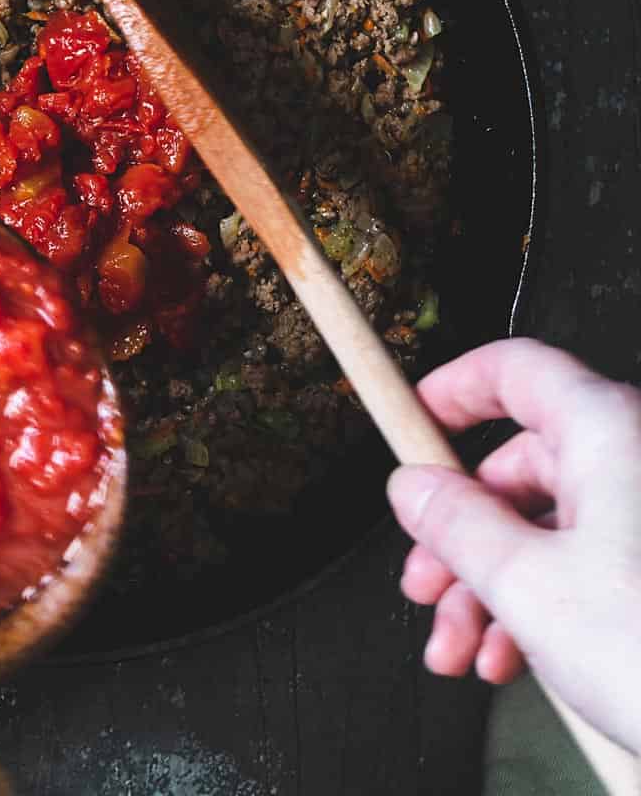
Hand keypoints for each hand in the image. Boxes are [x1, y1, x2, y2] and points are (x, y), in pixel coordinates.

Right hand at [386, 339, 640, 752]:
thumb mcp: (528, 586)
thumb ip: (456, 523)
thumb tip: (413, 485)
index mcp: (606, 432)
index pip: (514, 369)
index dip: (453, 390)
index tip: (411, 422)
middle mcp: (636, 459)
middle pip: (518, 468)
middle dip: (458, 535)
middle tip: (423, 586)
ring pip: (548, 526)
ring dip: (490, 587)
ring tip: (462, 650)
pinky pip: (589, 562)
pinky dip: (540, 606)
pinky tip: (514, 660)